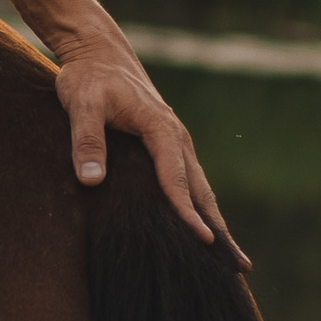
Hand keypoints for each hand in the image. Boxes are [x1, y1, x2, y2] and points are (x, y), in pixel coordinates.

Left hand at [53, 43, 248, 267]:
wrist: (99, 54)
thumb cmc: (89, 78)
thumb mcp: (81, 103)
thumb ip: (86, 140)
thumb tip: (92, 180)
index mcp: (161, 128)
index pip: (176, 177)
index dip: (187, 211)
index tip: (202, 240)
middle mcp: (176, 138)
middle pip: (202, 190)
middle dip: (219, 227)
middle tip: (239, 266)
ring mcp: (176, 143)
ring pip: (200, 188)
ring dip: (216, 221)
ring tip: (233, 261)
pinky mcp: (168, 147)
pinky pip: (189, 182)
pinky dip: (200, 208)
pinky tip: (203, 230)